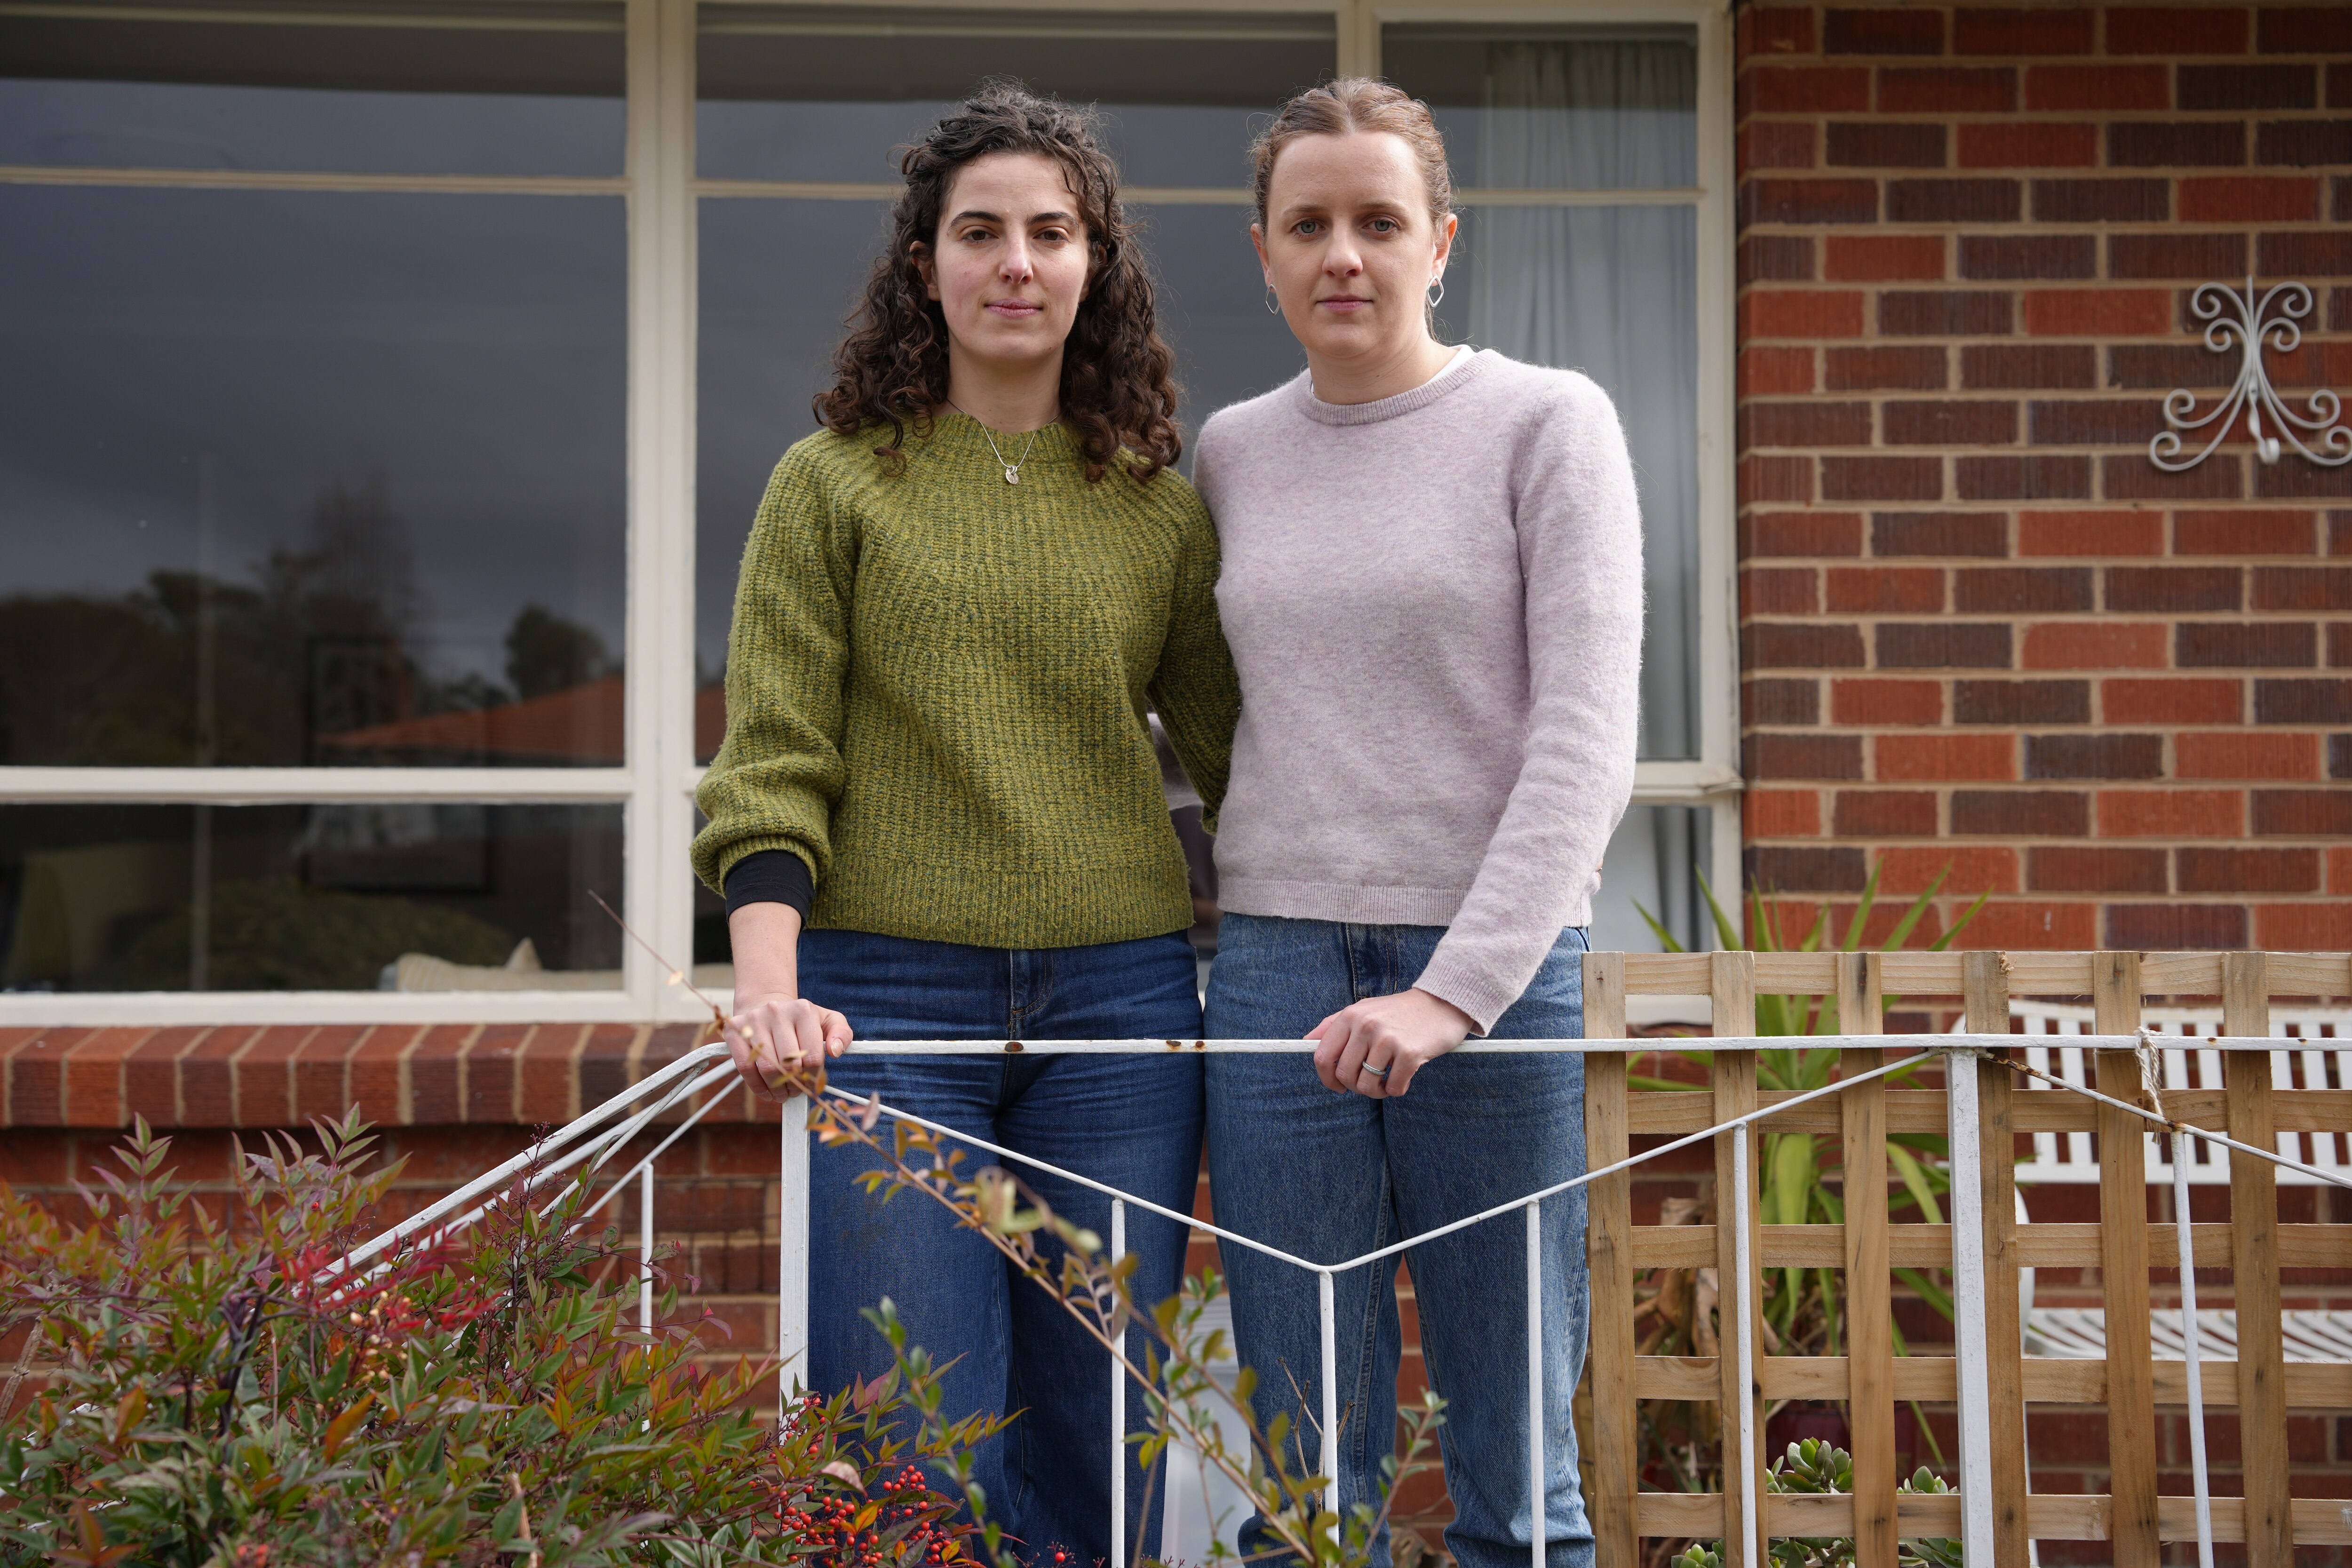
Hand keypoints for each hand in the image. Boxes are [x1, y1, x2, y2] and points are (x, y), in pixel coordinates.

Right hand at [722, 902, 848, 1097]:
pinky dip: (756, 1086)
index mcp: (803, 1010)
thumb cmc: (799, 1020)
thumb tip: (836, 1052)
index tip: (811, 1084)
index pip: (812, 1056)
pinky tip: (766, 1091)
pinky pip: (745, 1067)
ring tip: (782, 1093)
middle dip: (794, 1085)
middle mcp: (777, 1012)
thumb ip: (842, 1034)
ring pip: (766, 1068)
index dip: (813, 1077)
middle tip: (796, 1091)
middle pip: (789, 1065)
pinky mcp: (735, 1032)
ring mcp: (754, 1021)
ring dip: (776, 1089)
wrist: (765, 1005)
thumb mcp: (826, 1021)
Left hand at [1308, 988, 1477, 1098]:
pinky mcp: (1409, 1053)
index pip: (1322, 1057)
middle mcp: (1365, 1026)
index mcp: (1350, 1016)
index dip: (1326, 1078)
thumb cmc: (1400, 1011)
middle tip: (1370, 1082)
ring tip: (1387, 1080)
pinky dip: (1397, 1089)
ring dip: (1377, 1091)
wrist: (1444, 1003)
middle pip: (1344, 1075)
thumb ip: (1333, 1025)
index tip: (1337, 1086)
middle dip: (1355, 1087)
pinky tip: (1404, 1077)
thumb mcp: (1364, 1009)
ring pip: (1366, 1086)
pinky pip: (1393, 1088)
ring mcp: (1387, 1039)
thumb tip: (1306, 1041)